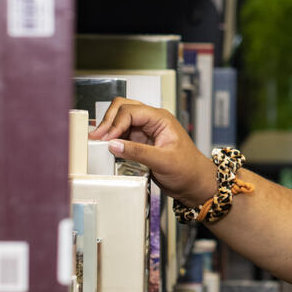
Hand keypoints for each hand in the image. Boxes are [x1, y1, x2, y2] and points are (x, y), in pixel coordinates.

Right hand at [88, 97, 215, 206]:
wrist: (195, 184)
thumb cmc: (188, 169)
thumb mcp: (163, 161)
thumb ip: (137, 152)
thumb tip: (114, 144)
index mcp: (161, 119)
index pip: (131, 111)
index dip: (115, 123)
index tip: (105, 139)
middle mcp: (152, 121)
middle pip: (124, 108)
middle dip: (109, 121)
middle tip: (96, 136)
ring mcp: (146, 131)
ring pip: (121, 120)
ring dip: (109, 128)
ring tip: (98, 141)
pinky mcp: (141, 142)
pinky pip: (122, 134)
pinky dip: (113, 138)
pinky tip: (107, 147)